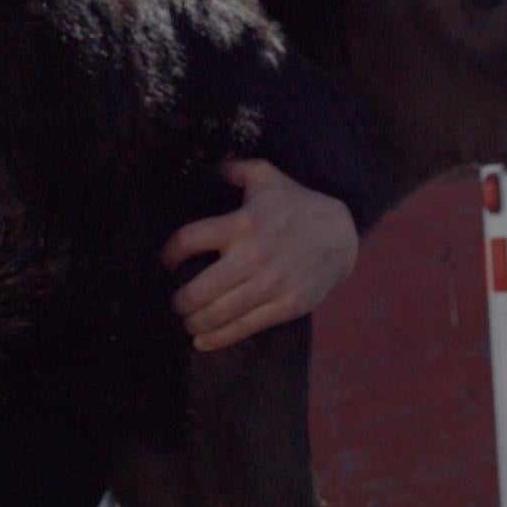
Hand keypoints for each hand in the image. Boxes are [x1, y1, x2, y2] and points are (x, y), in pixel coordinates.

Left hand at [159, 159, 356, 351]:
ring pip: (217, 314)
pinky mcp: (287, 305)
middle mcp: (253, 256)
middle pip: (198, 290)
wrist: (340, 234)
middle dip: (180, 301)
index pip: (189, 240)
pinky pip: (244, 327)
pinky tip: (202, 340)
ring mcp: (271, 284)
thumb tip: (212, 166)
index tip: (166, 263)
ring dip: (194, 322)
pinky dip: (217, 339)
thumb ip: (236, 168)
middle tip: (177, 301)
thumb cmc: (297, 205)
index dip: (170, 254)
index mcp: (242, 224)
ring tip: (189, 320)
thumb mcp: (268, 177)